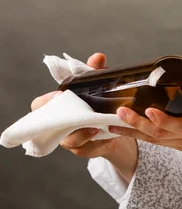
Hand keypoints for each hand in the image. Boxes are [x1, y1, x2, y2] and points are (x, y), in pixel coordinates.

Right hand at [30, 53, 137, 180]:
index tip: (59, 95)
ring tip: (96, 126)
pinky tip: (105, 133)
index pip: (39, 106)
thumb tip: (98, 57)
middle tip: (81, 113)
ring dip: (82, 132)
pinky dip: (95, 141)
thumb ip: (95, 72)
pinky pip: (85, 148)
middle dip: (65, 119)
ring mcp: (69, 139)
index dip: (45, 102)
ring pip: (69, 140)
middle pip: (50, 126)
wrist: (115, 127)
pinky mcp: (83, 150)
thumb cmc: (98, 104)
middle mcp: (60, 125)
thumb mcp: (97, 87)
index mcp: (58, 109)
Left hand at [107, 60, 181, 163]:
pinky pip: (155, 143)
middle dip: (140, 124)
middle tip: (122, 112)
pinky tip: (120, 131)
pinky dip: (137, 137)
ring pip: (156, 139)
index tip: (149, 111)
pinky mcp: (178, 147)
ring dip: (133, 132)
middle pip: (162, 132)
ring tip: (112, 123)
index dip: (164, 119)